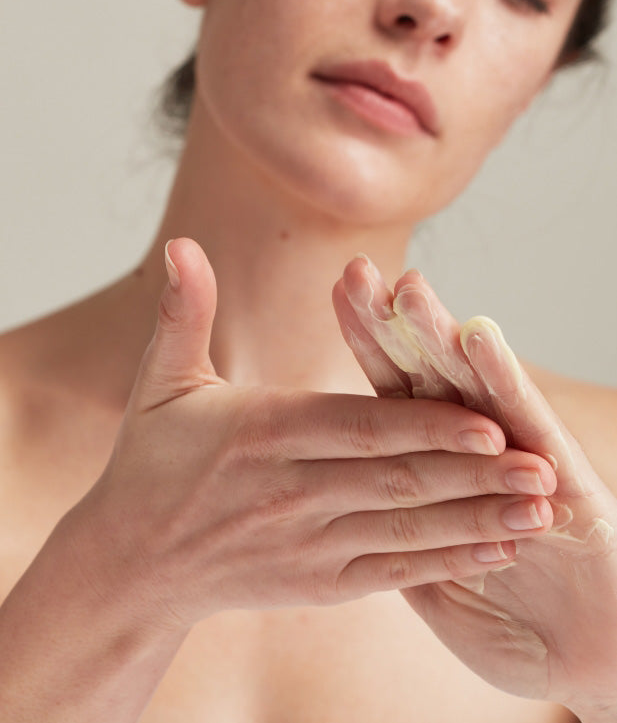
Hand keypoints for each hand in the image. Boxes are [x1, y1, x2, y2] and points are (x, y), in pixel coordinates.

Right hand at [59, 238, 538, 634]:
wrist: (132, 562)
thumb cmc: (151, 464)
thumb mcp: (160, 383)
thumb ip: (183, 312)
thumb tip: (180, 243)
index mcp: (263, 432)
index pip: (358, 426)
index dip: (426, 426)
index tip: (489, 421)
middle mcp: (291, 491)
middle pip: (397, 480)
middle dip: (476, 474)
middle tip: (545, 466)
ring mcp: (307, 543)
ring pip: (405, 530)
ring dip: (478, 520)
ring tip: (540, 511)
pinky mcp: (318, 582)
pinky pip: (392, 572)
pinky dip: (447, 561)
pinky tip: (496, 549)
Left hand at [332, 254, 616, 719]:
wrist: (586, 662)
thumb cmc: (504, 618)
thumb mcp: (428, 574)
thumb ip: (393, 528)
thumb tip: (339, 494)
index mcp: (436, 470)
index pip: (389, 395)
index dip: (366, 341)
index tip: (336, 288)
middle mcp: (476, 451)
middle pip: (422, 377)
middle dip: (389, 323)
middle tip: (355, 270)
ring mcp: (518, 459)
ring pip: (469, 388)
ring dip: (437, 336)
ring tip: (405, 288)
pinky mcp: (561, 482)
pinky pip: (527, 425)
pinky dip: (500, 381)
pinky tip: (476, 336)